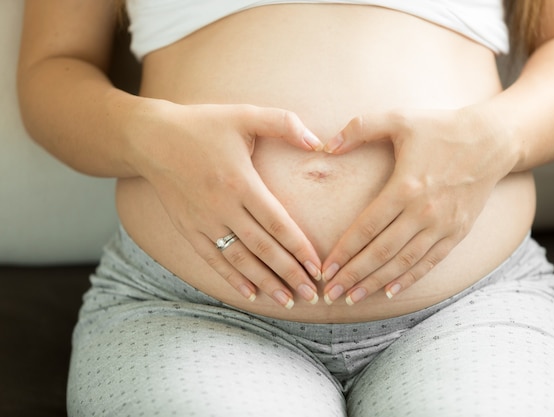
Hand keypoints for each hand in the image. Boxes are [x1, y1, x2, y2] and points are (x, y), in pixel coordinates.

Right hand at [132, 102, 323, 307]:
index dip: (299, 248)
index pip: (277, 223)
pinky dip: (231, 279)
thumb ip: (284, 123)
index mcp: (240, 182)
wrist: (150, 138)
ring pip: (240, 260)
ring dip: (265, 283)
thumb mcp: (244, 114)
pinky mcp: (188, 229)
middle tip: (311, 295)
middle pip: (262, 248)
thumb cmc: (202, 124)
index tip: (318, 267)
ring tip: (287, 302)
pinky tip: (249, 295)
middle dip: (289, 274)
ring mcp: (203, 222)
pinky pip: (212, 260)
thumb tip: (319, 142)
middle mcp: (222, 207)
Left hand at [320, 108, 515, 304]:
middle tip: (329, 293)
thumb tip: (325, 145)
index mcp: (405, 187)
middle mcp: (424, 212)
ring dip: (376, 283)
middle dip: (352, 275)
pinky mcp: (457, 232)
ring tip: (352, 298)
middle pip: (381, 252)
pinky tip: (390, 292)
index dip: (343, 252)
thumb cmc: (439, 128)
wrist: (491, 140)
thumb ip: (359, 128)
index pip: (366, 228)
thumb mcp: (398, 118)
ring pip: (403, 262)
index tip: (324, 269)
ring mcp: (443, 225)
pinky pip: (430, 262)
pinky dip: (409, 279)